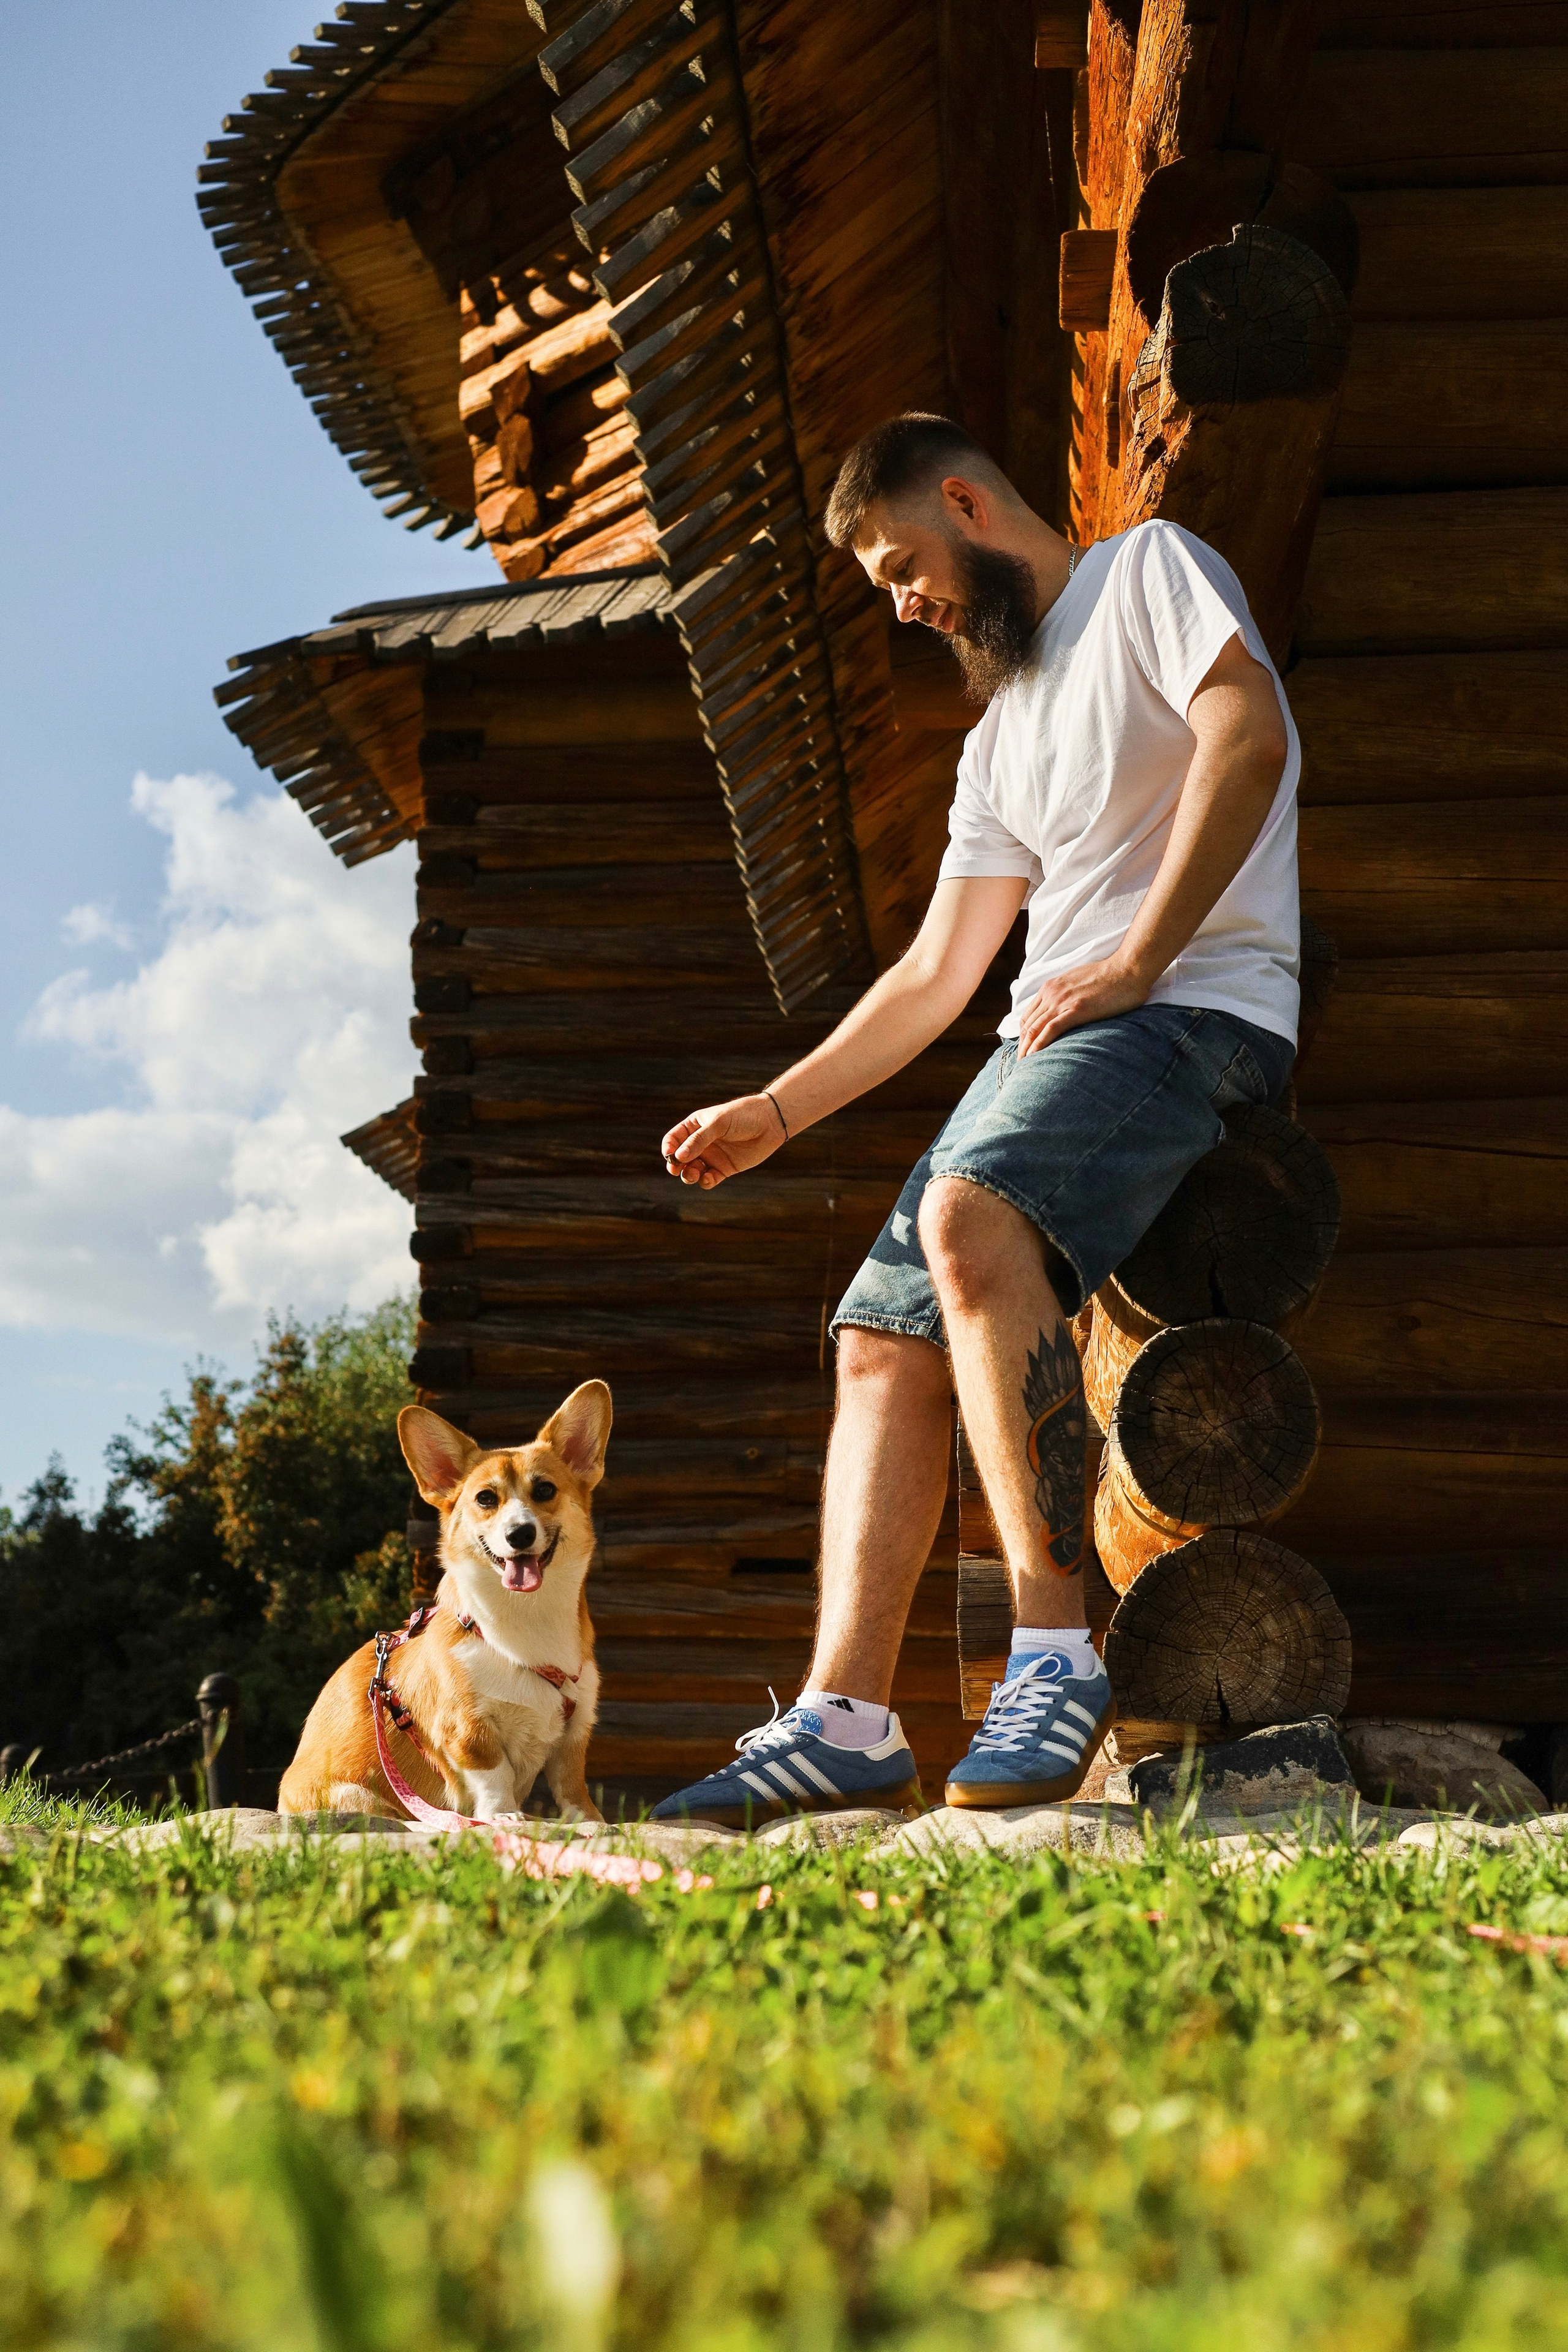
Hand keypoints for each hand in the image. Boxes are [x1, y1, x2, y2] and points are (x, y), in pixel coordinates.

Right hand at [661, 1093, 786, 1187]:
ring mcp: (712, 1156)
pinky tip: (708, 1179)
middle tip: (676, 1169)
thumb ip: (699, 1140)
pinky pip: (709, 1179)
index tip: (670, 1156)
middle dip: (676, 1165)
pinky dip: (705, 1182)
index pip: (674, 1139)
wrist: (770, 1123)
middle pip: (680, 1158)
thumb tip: (678, 1157)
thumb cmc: (742, 1116)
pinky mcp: (724, 1169)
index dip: (668, 1148)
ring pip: (692, 1171)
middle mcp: (701, 1143)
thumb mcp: (718, 1124)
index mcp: (695, 1126)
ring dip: (689, 1175)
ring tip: (694, 1174)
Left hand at [1016, 954, 1148, 1056]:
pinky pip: (1051, 1029)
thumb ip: (1067, 994)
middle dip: (1022, 1045)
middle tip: (1020, 1064)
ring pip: (1035, 1028)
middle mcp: (1052, 993)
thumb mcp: (1079, 981)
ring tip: (1023, 1067)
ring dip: (1027, 1049)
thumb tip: (1067, 1008)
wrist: (1128, 969)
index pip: (1029, 1014)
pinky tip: (1034, 1057)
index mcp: (1051, 987)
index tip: (1024, 1048)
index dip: (1024, 1034)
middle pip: (1028, 1024)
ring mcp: (1063, 1001)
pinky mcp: (1076, 1010)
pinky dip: (1039, 1045)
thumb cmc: (1110, 976)